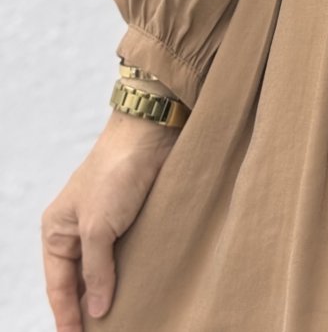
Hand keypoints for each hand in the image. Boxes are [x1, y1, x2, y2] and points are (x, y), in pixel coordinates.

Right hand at [41, 109, 179, 328]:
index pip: (58, 286)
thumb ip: (96, 270)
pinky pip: (125, 256)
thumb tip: (96, 311)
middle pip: (77, 281)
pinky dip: (128, 276)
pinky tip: (137, 292)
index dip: (66, 317)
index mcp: (57, 230)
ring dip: (108, 294)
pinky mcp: (131, 218)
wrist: (151, 134)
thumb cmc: (116, 174)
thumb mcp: (99, 227)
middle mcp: (77, 229)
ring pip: (102, 270)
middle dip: (86, 309)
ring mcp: (105, 224)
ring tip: (121, 322)